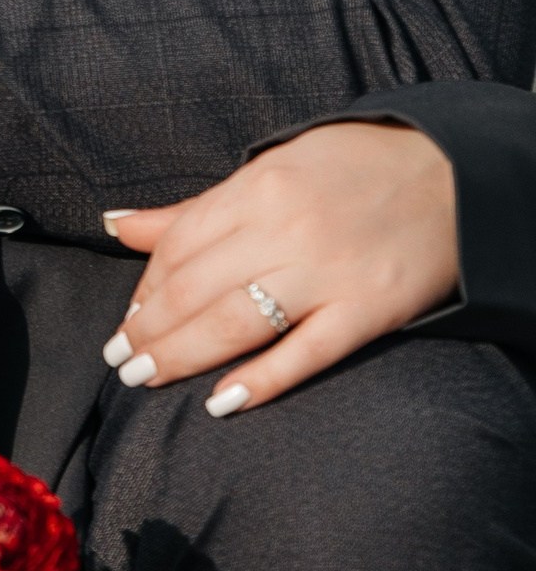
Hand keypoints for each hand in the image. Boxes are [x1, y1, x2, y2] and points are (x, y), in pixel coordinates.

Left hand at [101, 120, 458, 415]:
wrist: (454, 173)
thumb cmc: (352, 168)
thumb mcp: (271, 168)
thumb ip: (196, 207)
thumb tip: (116, 224)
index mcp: (258, 187)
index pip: (179, 246)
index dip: (144, 289)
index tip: (127, 321)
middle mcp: (286, 229)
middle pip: (194, 289)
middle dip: (148, 330)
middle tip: (121, 361)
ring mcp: (328, 273)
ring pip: (235, 323)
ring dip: (181, 355)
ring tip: (145, 378)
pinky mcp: (368, 311)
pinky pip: (305, 353)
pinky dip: (260, 380)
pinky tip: (222, 402)